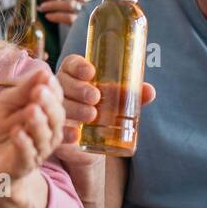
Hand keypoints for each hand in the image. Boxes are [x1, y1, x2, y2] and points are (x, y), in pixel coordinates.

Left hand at [0, 68, 64, 195]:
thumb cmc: (3, 128)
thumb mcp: (9, 103)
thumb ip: (24, 89)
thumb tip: (44, 71)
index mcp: (47, 115)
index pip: (56, 100)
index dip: (53, 89)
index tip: (46, 77)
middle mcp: (49, 133)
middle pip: (56, 119)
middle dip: (48, 104)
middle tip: (39, 91)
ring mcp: (38, 151)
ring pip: (44, 138)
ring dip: (37, 123)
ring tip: (31, 110)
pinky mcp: (24, 166)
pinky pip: (27, 155)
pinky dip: (23, 143)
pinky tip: (18, 132)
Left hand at [39, 0, 101, 26]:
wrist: (102, 39)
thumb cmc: (97, 15)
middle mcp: (96, 2)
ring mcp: (90, 14)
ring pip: (69, 4)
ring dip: (52, 4)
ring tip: (43, 7)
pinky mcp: (83, 26)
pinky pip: (67, 18)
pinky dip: (56, 16)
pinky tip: (49, 16)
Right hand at [53, 54, 155, 176]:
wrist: (96, 143)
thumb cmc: (105, 112)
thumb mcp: (118, 101)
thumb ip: (132, 95)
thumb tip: (149, 91)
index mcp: (75, 77)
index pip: (71, 64)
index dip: (79, 66)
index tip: (91, 72)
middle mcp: (62, 90)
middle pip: (64, 82)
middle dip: (79, 88)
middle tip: (95, 97)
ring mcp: (57, 110)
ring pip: (60, 104)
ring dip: (75, 108)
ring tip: (92, 115)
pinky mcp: (56, 130)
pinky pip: (56, 129)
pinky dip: (67, 132)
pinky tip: (76, 135)